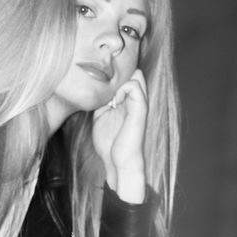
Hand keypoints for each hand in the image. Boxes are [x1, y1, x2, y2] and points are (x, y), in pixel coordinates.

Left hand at [91, 68, 147, 198]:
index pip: (127, 78)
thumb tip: (96, 91)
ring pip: (136, 76)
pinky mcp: (140, 110)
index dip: (115, 75)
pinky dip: (123, 89)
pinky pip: (135, 86)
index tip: (101, 81)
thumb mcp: (100, 117)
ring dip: (121, 83)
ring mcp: (139, 104)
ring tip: (111, 97)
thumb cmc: (110, 143)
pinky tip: (115, 102)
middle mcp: (135, 101)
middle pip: (134, 74)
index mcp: (127, 102)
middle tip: (106, 86)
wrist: (118, 162)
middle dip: (119, 74)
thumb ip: (101, 103)